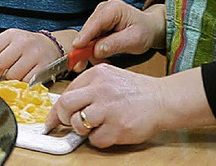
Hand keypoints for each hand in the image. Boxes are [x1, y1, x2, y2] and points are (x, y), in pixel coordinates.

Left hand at [0, 29, 64, 81]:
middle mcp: (23, 42)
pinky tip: (25, 77)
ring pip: (12, 76)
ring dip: (10, 79)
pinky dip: (22, 84)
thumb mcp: (8, 44)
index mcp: (10, 35)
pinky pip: (26, 82)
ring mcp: (34, 54)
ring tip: (15, 73)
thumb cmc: (25, 47)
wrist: (51, 45)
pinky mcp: (44, 67)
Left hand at [45, 65, 215, 147]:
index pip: (66, 91)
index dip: (56, 109)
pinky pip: (96, 140)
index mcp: (97, 74)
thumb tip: (65, 105)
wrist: (163, 99)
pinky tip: (111, 131)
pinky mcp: (118, 127)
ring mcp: (109, 108)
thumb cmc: (136, 90)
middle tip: (69, 124)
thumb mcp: (110, 77)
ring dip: (83, 130)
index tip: (52, 119)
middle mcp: (101, 89)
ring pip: (78, 124)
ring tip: (96, 126)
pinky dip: (100, 140)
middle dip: (63, 118)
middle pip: (66, 105)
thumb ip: (89, 87)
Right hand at [71, 0, 165, 68]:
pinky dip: (94, 49)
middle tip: (79, 66)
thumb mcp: (134, 40)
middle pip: (88, 30)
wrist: (149, 28)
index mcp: (113, 9)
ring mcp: (100, 15)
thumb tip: (96, 50)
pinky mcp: (98, 24)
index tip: (76, 48)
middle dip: (84, 49)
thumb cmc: (145, 31)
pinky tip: (101, 57)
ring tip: (100, 62)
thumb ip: (115, 44)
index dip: (84, 36)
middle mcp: (103, 9)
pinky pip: (91, 38)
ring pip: (88, 36)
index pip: (95, 23)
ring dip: (90, 51)